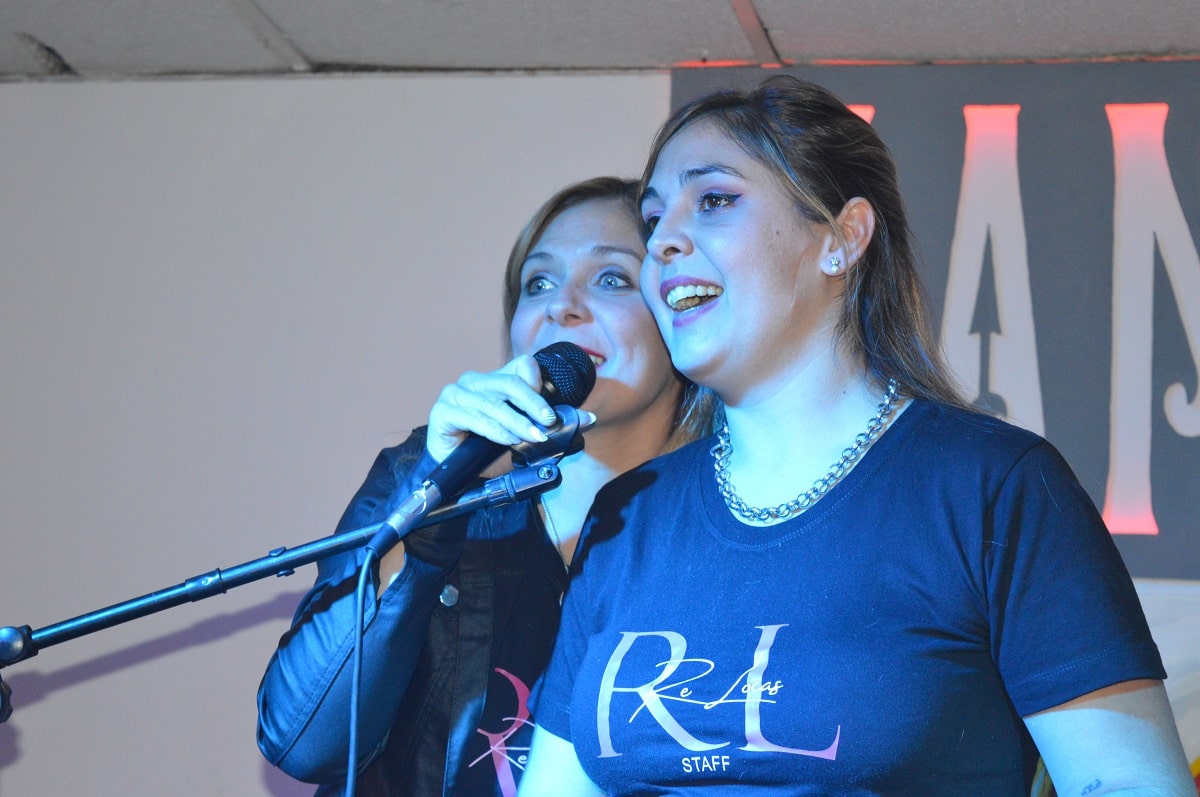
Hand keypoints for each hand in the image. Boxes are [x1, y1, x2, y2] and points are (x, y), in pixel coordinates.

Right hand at [425, 355, 558, 463]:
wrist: (454, 473)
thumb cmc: (488, 450)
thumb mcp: (523, 435)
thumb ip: (550, 424)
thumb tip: (588, 419)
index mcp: (494, 380)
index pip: (521, 366)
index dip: (537, 383)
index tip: (549, 410)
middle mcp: (474, 381)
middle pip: (509, 383)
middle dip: (533, 404)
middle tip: (549, 422)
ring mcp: (455, 394)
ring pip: (494, 403)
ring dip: (517, 422)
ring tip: (535, 437)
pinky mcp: (442, 412)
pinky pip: (474, 418)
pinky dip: (495, 430)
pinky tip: (508, 440)